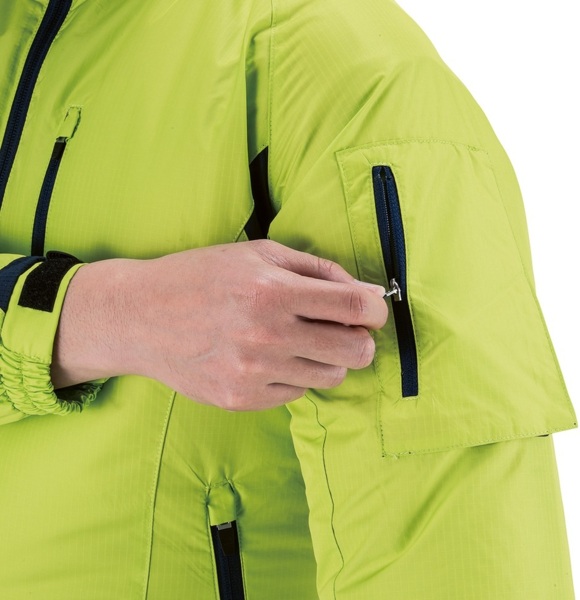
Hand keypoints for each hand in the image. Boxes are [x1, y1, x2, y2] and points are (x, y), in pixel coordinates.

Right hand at [52, 240, 387, 409]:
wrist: (139, 316)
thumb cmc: (200, 276)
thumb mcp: (257, 254)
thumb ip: (317, 269)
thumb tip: (368, 291)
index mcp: (273, 291)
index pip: (356, 307)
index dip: (376, 309)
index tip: (371, 309)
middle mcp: (266, 336)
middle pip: (355, 351)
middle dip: (360, 339)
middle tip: (343, 328)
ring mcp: (253, 374)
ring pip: (331, 376)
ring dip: (327, 358)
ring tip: (300, 340)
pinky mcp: (241, 400)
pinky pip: (297, 392)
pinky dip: (293, 374)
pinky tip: (268, 357)